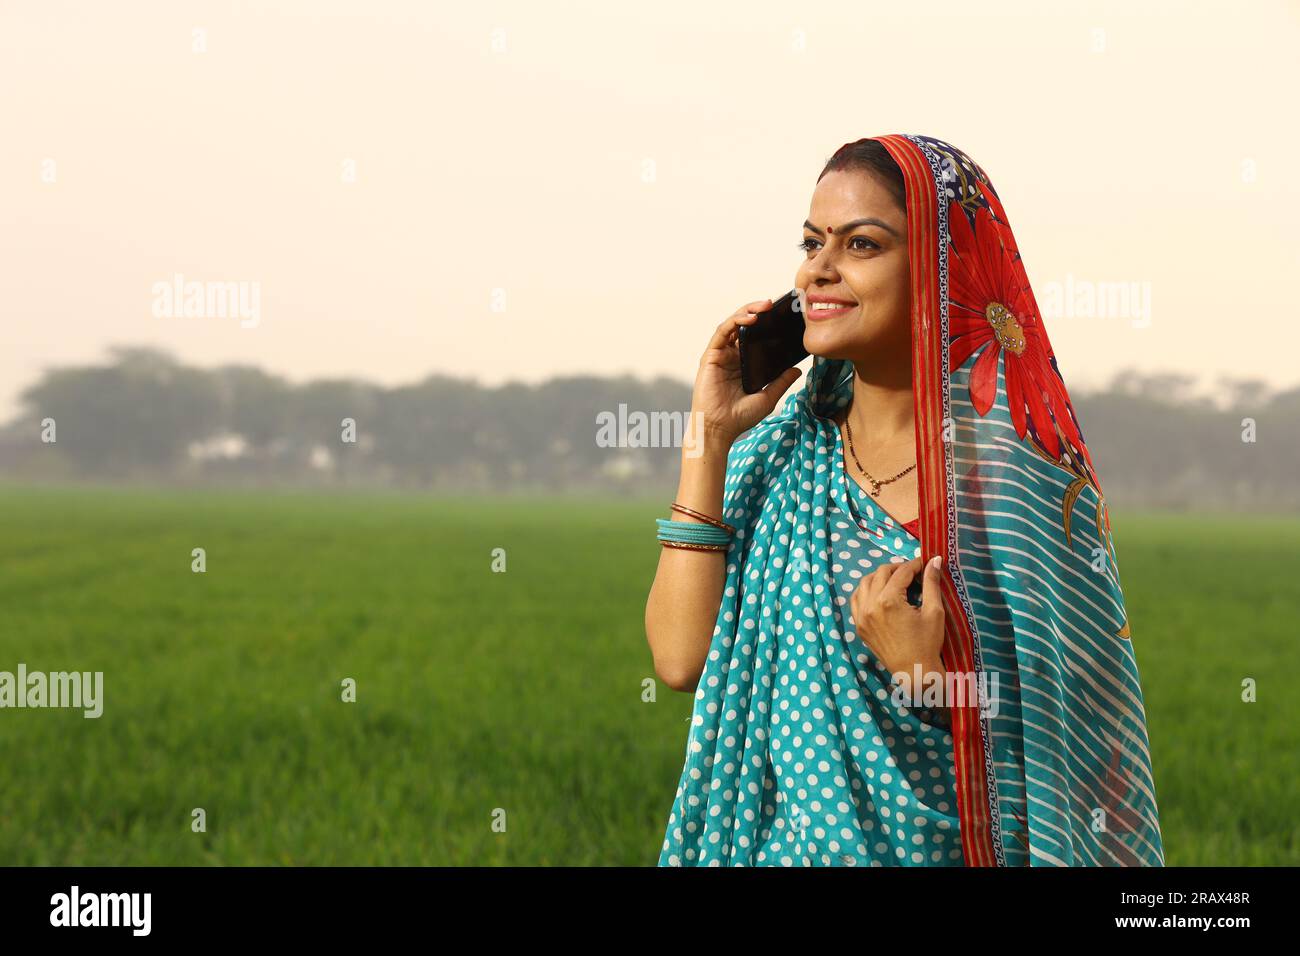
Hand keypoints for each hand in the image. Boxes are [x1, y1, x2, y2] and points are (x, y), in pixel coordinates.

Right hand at [689, 298, 803, 445]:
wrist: (719, 430)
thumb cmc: (739, 417)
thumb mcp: (768, 397)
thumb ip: (781, 381)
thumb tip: (798, 369)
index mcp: (744, 363)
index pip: (756, 337)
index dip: (767, 324)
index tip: (783, 316)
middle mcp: (731, 356)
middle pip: (744, 326)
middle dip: (758, 311)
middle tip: (775, 304)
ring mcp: (720, 355)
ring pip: (733, 324)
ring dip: (748, 311)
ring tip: (764, 306)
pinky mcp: (711, 356)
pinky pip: (722, 332)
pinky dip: (735, 322)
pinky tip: (750, 318)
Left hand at [850, 556, 946, 696]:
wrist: (914, 672)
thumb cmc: (928, 643)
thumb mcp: (934, 611)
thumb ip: (931, 583)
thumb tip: (934, 560)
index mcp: (889, 601)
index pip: (901, 573)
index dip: (914, 565)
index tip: (924, 563)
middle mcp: (870, 605)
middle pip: (880, 573)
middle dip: (897, 568)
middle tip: (912, 572)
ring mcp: (861, 616)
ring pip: (864, 583)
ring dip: (879, 577)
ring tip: (895, 580)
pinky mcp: (859, 626)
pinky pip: (856, 600)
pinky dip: (866, 591)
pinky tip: (878, 593)